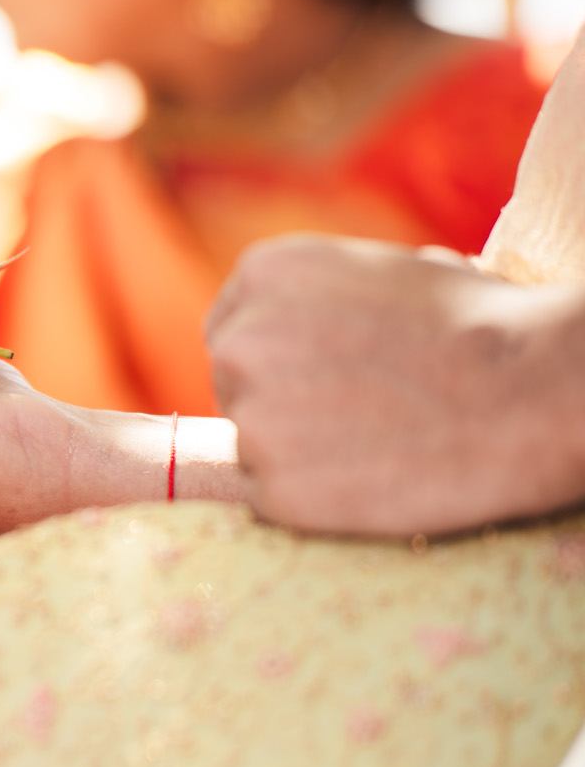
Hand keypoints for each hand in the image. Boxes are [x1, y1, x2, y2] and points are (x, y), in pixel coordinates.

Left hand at [207, 235, 584, 535]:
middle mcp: (238, 342)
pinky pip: (272, 499)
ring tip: (379, 442)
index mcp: (263, 274)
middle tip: (360, 413)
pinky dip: (313, 500)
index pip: (232, 331)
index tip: (327, 375)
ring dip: (298, 453)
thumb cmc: (483, 324)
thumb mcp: (388, 266)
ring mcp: (249, 418)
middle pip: (235, 388)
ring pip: (252, 447)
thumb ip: (324, 291)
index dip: (281, 361)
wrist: (533, 388)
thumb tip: (303, 312)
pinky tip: (373, 478)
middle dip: (284, 403)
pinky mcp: (273, 488)